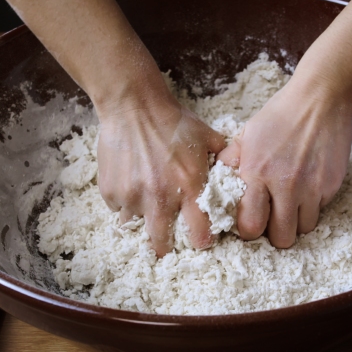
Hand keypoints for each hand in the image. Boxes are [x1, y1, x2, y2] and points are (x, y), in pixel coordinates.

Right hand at [97, 96, 225, 255]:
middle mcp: (160, 198)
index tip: (199, 237)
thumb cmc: (172, 120)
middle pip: (161, 244)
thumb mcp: (207, 137)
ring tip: (145, 200)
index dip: (201, 239)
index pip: (199, 235)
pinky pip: (118, 208)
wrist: (133, 105)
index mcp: (189, 188)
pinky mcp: (110, 191)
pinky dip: (124, 202)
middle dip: (165, 245)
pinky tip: (131, 182)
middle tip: (166, 240)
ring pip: (135, 226)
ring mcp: (132, 197)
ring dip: (142, 218)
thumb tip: (241, 173)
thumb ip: (224, 159)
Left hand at [217, 82, 351, 247]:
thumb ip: (231, 160)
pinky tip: (308, 185)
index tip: (251, 222)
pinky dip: (313, 205)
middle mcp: (285, 185)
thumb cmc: (280, 114)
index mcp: (257, 173)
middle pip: (281, 238)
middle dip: (275, 234)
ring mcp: (312, 187)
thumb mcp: (247, 134)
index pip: (250, 226)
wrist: (320, 98)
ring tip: (291, 202)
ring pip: (304, 229)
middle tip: (273, 219)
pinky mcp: (331, 185)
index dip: (249, 230)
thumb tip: (216, 180)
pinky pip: (320, 210)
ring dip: (296, 220)